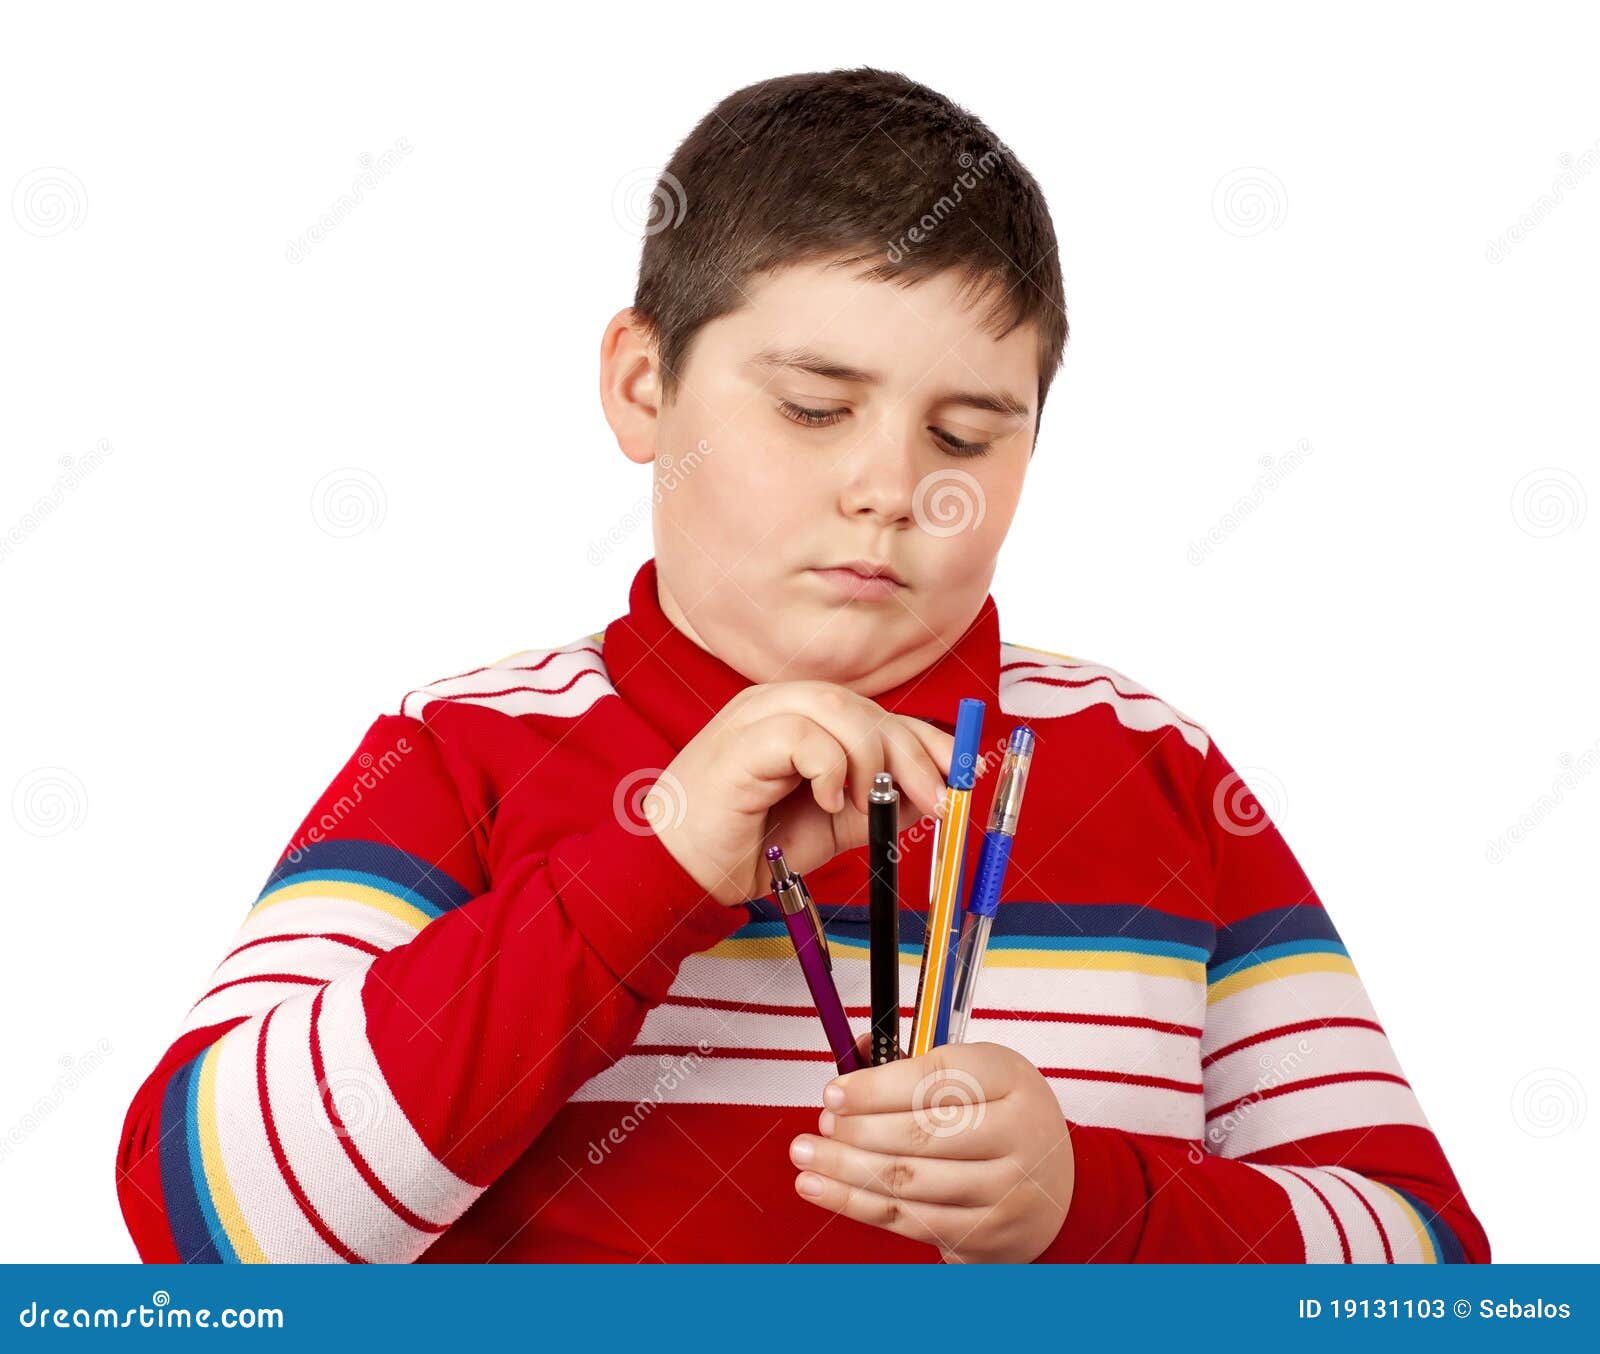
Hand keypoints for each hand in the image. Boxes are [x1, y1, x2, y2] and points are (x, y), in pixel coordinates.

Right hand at [646, 681, 952, 905]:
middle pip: (862, 705)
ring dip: (870, 759)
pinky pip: (803, 734)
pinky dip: (828, 767)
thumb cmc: (747, 845)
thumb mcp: (831, 824)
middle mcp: (777, 705)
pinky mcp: (739, 740)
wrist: (681, 874)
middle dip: (910, 751)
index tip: (958, 774)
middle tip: (935, 799)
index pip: (874, 709)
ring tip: (867, 804)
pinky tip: (825, 800)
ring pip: (837, 708)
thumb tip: (932, 791)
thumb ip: (875, 801)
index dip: (923, 737)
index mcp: (799, 717)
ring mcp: (754, 716)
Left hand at [788, 1037, 1074, 1262]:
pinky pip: (909, 1221)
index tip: (834, 1092)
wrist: (1060, 1192)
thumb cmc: (1002, 1120)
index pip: (937, 1078)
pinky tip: (821, 1189)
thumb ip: (916, 1061)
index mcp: (1010, 1078)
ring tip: (806, 1155)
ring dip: (845, 1168)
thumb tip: (857, 1047)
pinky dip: (856, 1205)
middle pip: (921, 1133)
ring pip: (909, 1180)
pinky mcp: (986, 1234)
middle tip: (820, 1125)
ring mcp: (1005, 1189)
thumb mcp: (978, 1074)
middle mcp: (1017, 1132)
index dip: (877, 1086)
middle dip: (857, 1130)